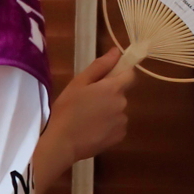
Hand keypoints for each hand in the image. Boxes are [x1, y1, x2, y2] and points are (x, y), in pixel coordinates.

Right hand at [29, 45, 133, 193]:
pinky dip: (108, 126)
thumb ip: (100, 66)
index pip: (130, 74)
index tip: (106, 79)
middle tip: (88, 102)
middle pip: (121, 94)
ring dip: (109, 111)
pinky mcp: (120, 136)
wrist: (63, 143)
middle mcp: (123, 104)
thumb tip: (117, 51)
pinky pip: (117, 126)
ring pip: (118, 111)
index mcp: (113, 88)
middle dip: (109, 95)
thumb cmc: (67, 110)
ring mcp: (122, 122)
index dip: (121, 74)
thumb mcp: (78, 83)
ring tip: (88, 119)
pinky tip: (93, 130)